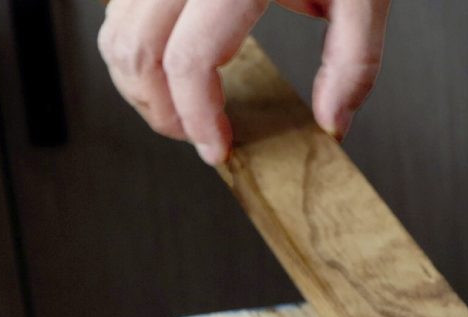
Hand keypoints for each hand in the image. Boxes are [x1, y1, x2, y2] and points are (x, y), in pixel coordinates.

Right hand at [98, 0, 387, 163]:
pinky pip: (121, 2)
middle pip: (137, 49)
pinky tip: (169, 61)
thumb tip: (331, 122)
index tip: (218, 150)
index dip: (197, 119)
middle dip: (158, 109)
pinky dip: (133, 40)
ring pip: (115, 26)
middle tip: (194, 137)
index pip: (190, 61)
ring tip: (179, 107)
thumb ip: (352, 61)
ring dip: (137, 79)